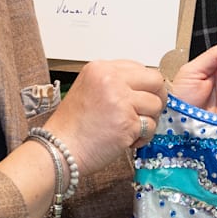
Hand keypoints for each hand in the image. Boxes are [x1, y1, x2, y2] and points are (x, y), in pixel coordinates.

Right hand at [44, 58, 164, 172]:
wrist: (59, 150)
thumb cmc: (72, 126)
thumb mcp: (88, 89)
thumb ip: (114, 83)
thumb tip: (144, 87)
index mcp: (100, 68)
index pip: (140, 68)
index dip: (146, 85)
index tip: (142, 97)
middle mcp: (111, 79)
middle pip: (155, 81)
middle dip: (157, 98)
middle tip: (149, 112)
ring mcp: (120, 100)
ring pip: (156, 105)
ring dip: (149, 120)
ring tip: (133, 130)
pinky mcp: (127, 122)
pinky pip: (151, 126)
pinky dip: (144, 137)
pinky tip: (128, 141)